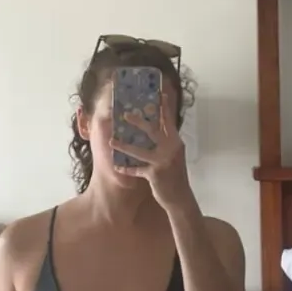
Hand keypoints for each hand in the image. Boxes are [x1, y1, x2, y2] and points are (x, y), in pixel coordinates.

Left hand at [109, 85, 191, 210]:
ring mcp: (163, 161)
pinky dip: (127, 169)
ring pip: (140, 151)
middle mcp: (171, 149)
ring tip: (112, 141)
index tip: (160, 92)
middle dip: (138, 122)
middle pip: (153, 131)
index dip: (164, 106)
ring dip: (124, 146)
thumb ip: (166, 142)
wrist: (179, 198)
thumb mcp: (174, 155)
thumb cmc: (174, 175)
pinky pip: (137, 170)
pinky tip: (117, 168)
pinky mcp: (156, 174)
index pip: (168, 120)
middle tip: (125, 114)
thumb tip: (154, 128)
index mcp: (175, 142)